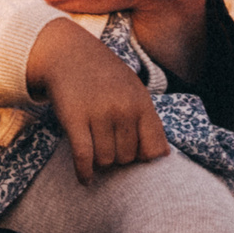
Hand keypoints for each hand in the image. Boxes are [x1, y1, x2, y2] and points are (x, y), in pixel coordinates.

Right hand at [27, 17, 167, 182]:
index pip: (153, 149)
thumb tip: (163, 155)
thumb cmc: (105, 76)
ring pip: (105, 160)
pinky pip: (83, 156)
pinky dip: (84, 172)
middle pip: (126, 158)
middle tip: (108, 145)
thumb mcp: (134, 91)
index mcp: (142, 103)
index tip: (133, 154)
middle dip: (117, 158)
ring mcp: (99, 114)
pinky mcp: (74, 118)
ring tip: (95, 149)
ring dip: (99, 162)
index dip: (143, 158)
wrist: (69, 54)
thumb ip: (149, 121)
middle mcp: (123, 109)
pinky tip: (85, 178)